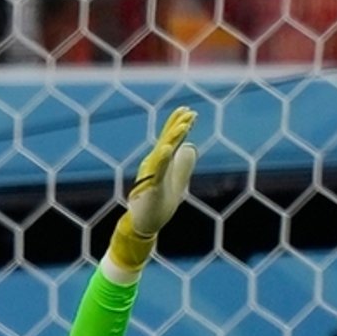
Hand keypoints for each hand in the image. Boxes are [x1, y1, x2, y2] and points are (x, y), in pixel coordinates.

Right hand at [125, 105, 198, 238]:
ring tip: (183, 126)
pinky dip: (162, 160)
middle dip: (178, 126)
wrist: (145, 224)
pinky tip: (167, 149)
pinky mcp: (152, 188)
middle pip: (168, 141)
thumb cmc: (159, 204)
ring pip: (163, 153)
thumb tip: (191, 148)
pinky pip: (157, 171)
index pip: (172, 140)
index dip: (179, 125)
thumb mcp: (176, 180)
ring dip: (173, 139)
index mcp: (161, 162)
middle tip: (188, 111)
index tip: (189, 111)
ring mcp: (152, 175)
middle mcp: (154, 165)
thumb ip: (183, 164)